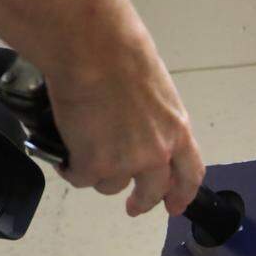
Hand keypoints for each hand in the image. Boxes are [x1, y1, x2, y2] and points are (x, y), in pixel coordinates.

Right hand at [44, 26, 203, 216]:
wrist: (91, 49)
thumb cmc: (120, 53)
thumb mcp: (156, 92)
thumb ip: (155, 120)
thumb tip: (141, 131)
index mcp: (177, 131)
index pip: (189, 174)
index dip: (182, 194)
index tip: (174, 206)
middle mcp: (157, 154)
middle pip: (153, 192)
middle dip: (142, 203)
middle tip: (133, 207)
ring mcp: (126, 163)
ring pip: (111, 186)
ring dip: (98, 174)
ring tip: (84, 149)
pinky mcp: (94, 166)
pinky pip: (81, 179)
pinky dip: (71, 169)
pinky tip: (65, 156)